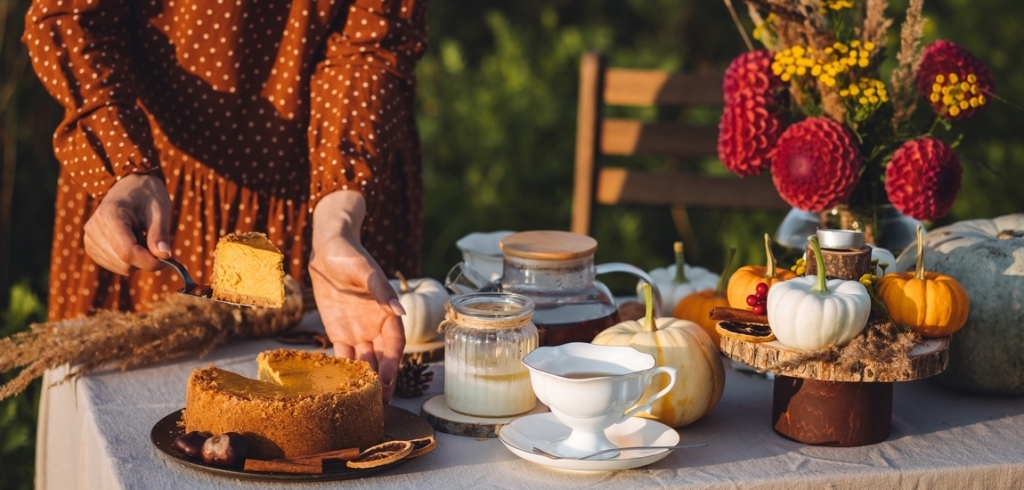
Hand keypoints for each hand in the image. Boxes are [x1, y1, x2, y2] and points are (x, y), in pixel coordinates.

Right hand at [83, 173, 171, 274]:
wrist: (130, 187)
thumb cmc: (147, 195)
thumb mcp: (160, 211)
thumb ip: (160, 234)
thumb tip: (165, 256)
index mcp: (109, 215)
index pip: (127, 252)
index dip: (150, 261)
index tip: (168, 260)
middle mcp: (93, 229)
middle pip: (124, 263)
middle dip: (145, 259)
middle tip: (155, 241)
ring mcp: (89, 240)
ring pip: (120, 267)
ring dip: (137, 259)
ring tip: (140, 236)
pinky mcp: (92, 248)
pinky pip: (115, 266)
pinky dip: (129, 260)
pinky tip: (132, 241)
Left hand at [310, 191, 405, 401]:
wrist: (326, 250)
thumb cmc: (351, 256)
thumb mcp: (366, 271)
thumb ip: (382, 291)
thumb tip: (400, 311)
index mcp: (386, 313)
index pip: (395, 344)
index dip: (394, 363)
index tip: (391, 380)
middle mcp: (375, 326)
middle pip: (382, 358)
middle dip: (383, 379)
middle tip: (381, 402)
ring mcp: (357, 331)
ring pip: (364, 361)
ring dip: (366, 379)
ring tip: (365, 401)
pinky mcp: (338, 332)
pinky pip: (342, 355)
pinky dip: (343, 370)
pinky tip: (343, 386)